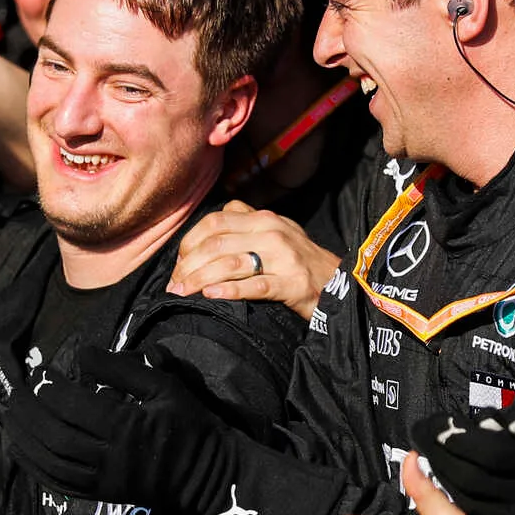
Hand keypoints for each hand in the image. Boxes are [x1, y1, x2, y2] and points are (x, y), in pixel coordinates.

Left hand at [7, 346, 236, 512]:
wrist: (208, 476)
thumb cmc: (190, 425)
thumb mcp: (166, 387)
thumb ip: (124, 369)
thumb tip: (82, 354)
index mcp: (127, 427)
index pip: (75, 407)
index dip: (51, 388)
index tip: (42, 371)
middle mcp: (110, 458)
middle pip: (56, 436)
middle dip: (30, 413)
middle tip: (17, 393)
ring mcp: (103, 481)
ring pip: (51, 463)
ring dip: (24, 440)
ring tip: (9, 418)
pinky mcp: (101, 495)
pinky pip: (58, 484)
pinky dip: (34, 467)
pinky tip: (20, 449)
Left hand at [167, 201, 340, 318]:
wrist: (340, 282)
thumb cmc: (299, 262)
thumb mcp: (276, 232)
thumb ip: (244, 225)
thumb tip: (205, 233)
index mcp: (263, 218)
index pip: (214, 222)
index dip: (189, 243)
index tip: (178, 265)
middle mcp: (272, 231)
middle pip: (216, 243)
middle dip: (188, 265)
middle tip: (174, 285)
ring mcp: (284, 257)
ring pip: (231, 263)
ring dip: (200, 279)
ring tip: (183, 293)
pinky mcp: (293, 283)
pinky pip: (255, 285)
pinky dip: (230, 290)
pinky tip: (211, 296)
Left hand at [411, 342, 514, 514]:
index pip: (488, 453)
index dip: (456, 440)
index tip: (434, 422)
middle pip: (469, 478)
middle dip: (439, 457)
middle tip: (417, 435)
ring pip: (470, 501)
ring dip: (443, 479)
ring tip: (423, 456)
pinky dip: (459, 500)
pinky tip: (446, 485)